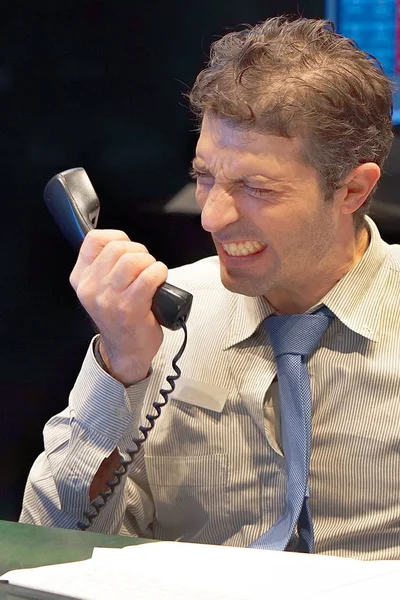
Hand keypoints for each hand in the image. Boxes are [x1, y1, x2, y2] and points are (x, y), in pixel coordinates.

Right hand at [69, 230, 167, 384]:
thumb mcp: (100, 289)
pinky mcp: (129, 308)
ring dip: (150, 263)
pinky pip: (149, 276)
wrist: (126, 351)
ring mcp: (109, 298)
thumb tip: (125, 243)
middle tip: (145, 266)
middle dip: (139, 252)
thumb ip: (104, 265)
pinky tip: (160, 281)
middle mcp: (91, 287)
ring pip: (134, 260)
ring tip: (152, 274)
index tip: (128, 250)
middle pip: (119, 247)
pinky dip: (160, 273)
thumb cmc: (119, 318)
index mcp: (81, 278)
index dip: (118, 238)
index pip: (94, 239)